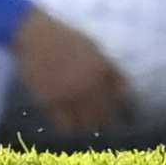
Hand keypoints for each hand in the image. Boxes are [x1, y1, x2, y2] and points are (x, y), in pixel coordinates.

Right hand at [11, 7, 130, 135]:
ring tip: (95, 125)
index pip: (123, 94)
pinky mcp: (51, 103)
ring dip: (93, 125)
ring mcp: (70, 95)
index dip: (127, 103)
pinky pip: (67, 124)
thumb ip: (107, 67)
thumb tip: (119, 86)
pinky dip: (74, 127)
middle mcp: (89, 84)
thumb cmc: (66, 39)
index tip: (128, 109)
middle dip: (112, 118)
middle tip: (112, 121)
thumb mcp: (94, 48)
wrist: (37, 38)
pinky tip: (76, 124)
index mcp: (102, 68)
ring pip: (88, 122)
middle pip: (107, 112)